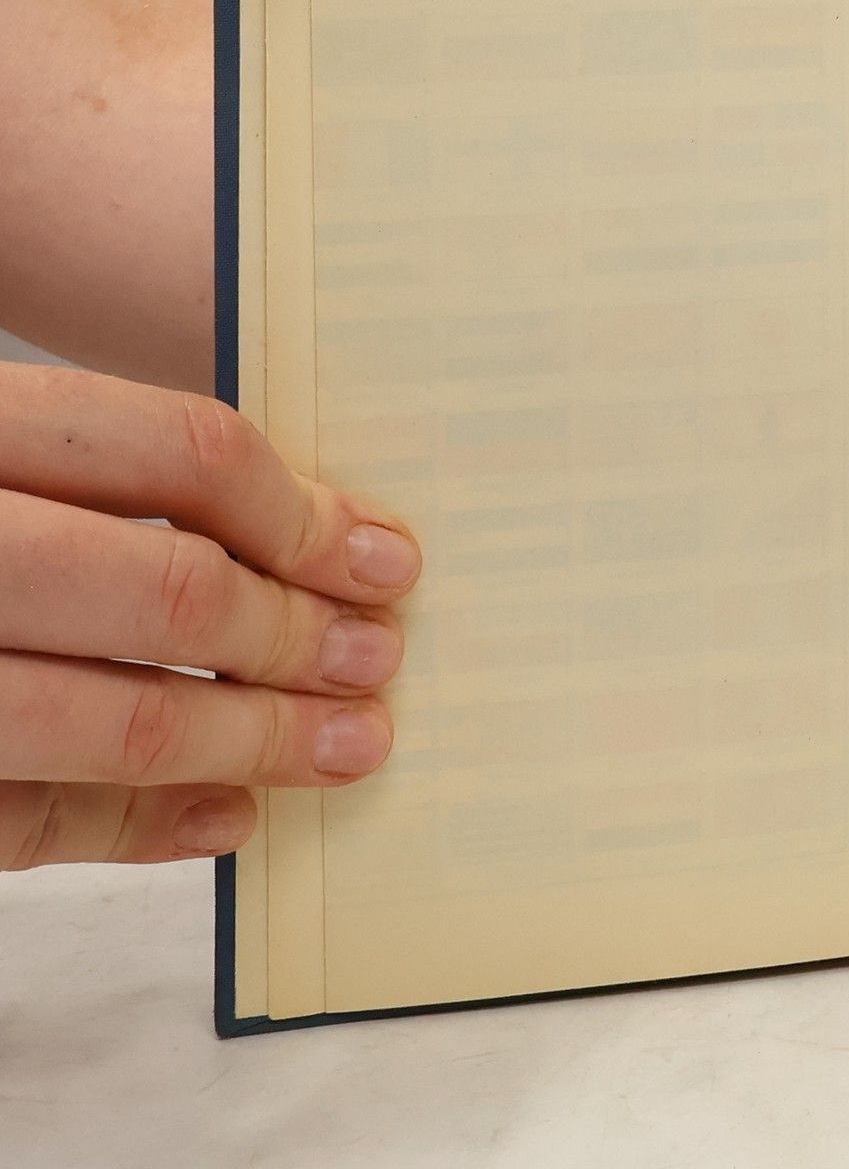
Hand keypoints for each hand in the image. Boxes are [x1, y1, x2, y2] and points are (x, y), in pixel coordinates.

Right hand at [0, 365, 418, 867]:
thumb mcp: (10, 452)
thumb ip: (111, 480)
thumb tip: (316, 543)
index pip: (182, 453)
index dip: (302, 512)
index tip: (383, 557)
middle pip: (164, 585)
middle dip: (293, 634)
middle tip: (374, 661)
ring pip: (108, 713)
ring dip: (247, 738)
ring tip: (341, 746)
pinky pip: (23, 816)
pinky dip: (141, 825)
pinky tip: (230, 816)